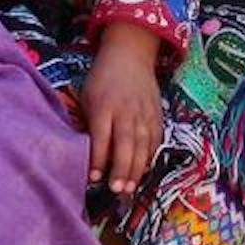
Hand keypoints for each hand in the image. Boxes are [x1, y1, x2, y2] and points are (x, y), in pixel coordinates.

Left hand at [83, 21, 162, 194]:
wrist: (130, 55)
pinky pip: (155, 140)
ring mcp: (144, 113)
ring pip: (143, 146)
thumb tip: (87, 154)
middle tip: (117, 190)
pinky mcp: (157, 115)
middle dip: (122, 169)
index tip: (94, 178)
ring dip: (137, 169)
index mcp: (104, 106)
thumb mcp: (87, 97)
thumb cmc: (102, 79)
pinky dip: (149, 157)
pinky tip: (143, 171)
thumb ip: (89, 123)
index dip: (98, 159)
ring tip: (130, 189)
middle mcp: (126, 111)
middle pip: (126, 144)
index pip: (102, 137)